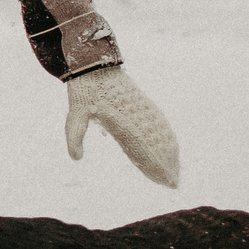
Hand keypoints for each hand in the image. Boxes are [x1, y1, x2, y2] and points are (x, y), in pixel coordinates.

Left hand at [63, 66, 178, 186]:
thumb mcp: (75, 114)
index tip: (164, 179)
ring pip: (161, 134)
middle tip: (173, 184)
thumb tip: (76, 158)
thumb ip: (74, 136)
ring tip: (174, 169)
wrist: (94, 65)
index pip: (142, 149)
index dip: (154, 166)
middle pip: (156, 145)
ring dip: (169, 152)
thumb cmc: (84, 91)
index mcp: (122, 121)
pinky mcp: (142, 103)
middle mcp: (137, 116)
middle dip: (165, 165)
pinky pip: (159, 122)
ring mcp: (142, 108)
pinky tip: (171, 145)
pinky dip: (166, 136)